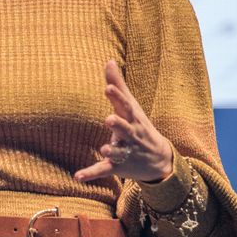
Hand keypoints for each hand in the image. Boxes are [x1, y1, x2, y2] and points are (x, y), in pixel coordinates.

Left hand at [74, 60, 173, 183]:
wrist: (159, 160)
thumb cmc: (139, 126)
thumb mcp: (131, 106)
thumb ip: (118, 85)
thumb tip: (108, 60)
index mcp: (132, 118)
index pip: (126, 106)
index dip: (117, 97)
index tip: (108, 88)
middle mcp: (131, 135)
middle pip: (125, 129)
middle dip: (118, 124)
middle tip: (109, 119)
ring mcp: (125, 152)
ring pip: (118, 152)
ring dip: (111, 151)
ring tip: (104, 149)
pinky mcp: (118, 167)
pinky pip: (104, 170)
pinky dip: (91, 173)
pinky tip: (77, 176)